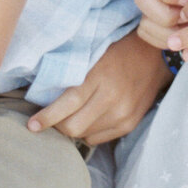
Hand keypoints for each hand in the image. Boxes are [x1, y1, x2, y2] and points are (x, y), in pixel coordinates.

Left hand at [27, 29, 171, 143]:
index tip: (31, 125)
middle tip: (49, 120)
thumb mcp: (95, 53)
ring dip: (73, 128)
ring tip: (71, 115)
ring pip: (84, 135)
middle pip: (74, 127)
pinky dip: (89, 131)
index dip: (47, 117)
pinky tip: (90, 117)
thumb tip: (44, 94)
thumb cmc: (119, 49)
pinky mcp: (129, 124)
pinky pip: (98, 138)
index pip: (68, 104)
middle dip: (57, 126)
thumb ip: (74, 73)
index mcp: (101, 76)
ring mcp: (123, 114)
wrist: (156, 55)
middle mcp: (113, 98)